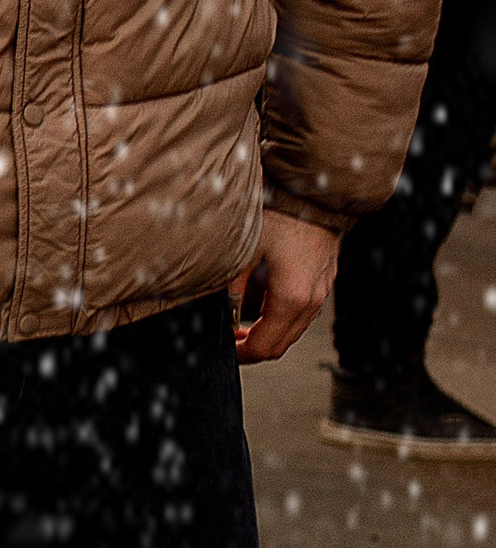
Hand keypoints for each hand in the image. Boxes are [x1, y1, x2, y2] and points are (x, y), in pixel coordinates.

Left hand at [230, 207, 338, 364]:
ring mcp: (322, 292)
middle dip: (253, 350)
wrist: (316, 192)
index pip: (264, 346)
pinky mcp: (325, 282)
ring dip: (268, 336)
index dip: (240, 354)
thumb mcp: (245, 250)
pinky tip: (263, 311)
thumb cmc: (281, 215)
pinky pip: (303, 315)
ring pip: (293, 332)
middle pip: (280, 346)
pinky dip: (282, 322)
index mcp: (291, 297)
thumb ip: (231, 287)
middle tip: (230, 342)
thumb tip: (221, 316)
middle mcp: (311, 300)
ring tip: (242, 329)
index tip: (224, 349)